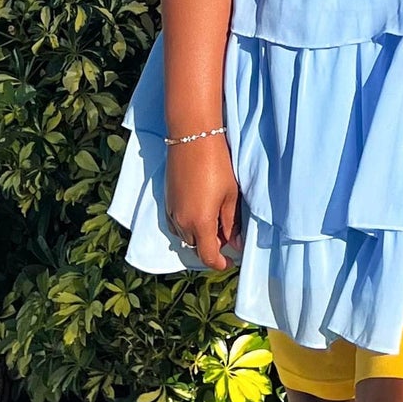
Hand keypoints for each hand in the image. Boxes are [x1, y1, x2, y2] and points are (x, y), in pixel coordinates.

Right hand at [165, 136, 241, 271]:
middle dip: (212, 248)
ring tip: (216, 223)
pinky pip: (176, 224)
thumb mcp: (230, 195)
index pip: (208, 256)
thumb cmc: (217, 165)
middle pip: (196, 247)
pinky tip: (200, 214)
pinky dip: (188, 226)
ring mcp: (172, 211)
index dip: (220, 263)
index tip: (231, 261)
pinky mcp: (167, 200)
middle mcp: (182, 222)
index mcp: (200, 223)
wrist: (192, 138)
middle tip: (228, 236)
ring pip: (185, 236)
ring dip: (199, 236)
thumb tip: (235, 244)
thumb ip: (232, 223)